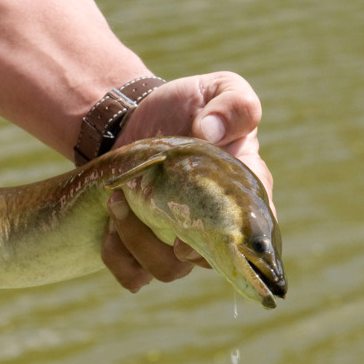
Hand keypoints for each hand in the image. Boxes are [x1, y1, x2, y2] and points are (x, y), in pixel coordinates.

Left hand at [102, 72, 272, 291]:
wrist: (137, 119)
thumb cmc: (189, 107)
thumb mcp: (221, 89)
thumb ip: (234, 104)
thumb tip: (211, 132)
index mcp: (244, 197)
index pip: (255, 238)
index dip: (230, 243)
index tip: (196, 225)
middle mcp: (214, 229)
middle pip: (204, 262)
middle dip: (171, 241)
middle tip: (142, 202)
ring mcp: (179, 244)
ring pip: (166, 270)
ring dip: (136, 241)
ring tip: (117, 200)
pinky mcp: (144, 250)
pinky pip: (133, 274)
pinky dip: (117, 255)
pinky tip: (109, 223)